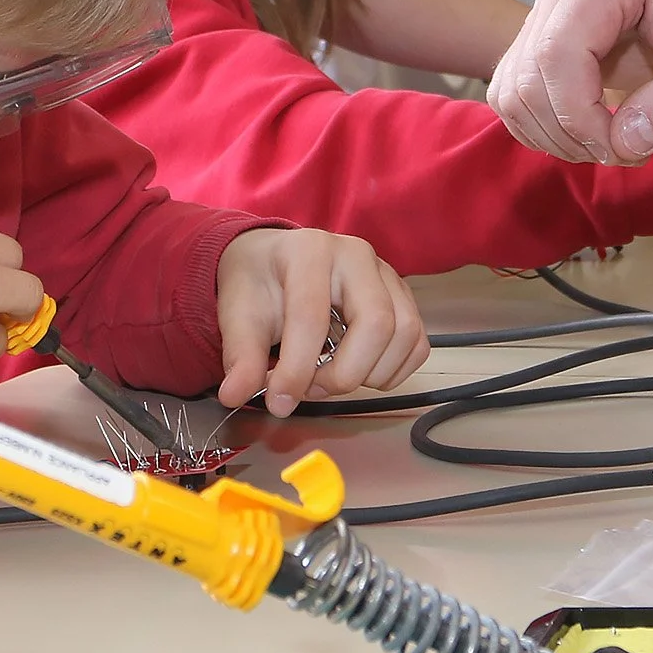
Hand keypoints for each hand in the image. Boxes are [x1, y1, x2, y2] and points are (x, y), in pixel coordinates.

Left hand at [214, 229, 427, 414]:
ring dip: (370, 374)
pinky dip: (393, 371)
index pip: (313, 315)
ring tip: (330, 378)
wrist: (274, 262)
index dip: (297, 368)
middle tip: (310, 389)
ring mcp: (387, 273)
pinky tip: (359, 371)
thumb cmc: (259, 284)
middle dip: (344, 374)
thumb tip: (234, 395)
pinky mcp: (403, 296)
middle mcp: (357, 255)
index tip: (278, 402)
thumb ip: (240, 356)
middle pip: (377, 323)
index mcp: (310, 251)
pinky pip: (418, 342)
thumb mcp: (237, 315)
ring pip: (405, 334)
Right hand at [491, 0, 652, 167]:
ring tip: (612, 147)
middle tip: (627, 154)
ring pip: (514, 87)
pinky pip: (517, 90)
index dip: (579, 116)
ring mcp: (552, 2)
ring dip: (553, 135)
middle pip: (530, 73)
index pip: (558, 52)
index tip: (626, 151)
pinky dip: (545, 126)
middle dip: (570, 132)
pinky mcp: (548, 30)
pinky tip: (592, 135)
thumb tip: (620, 144)